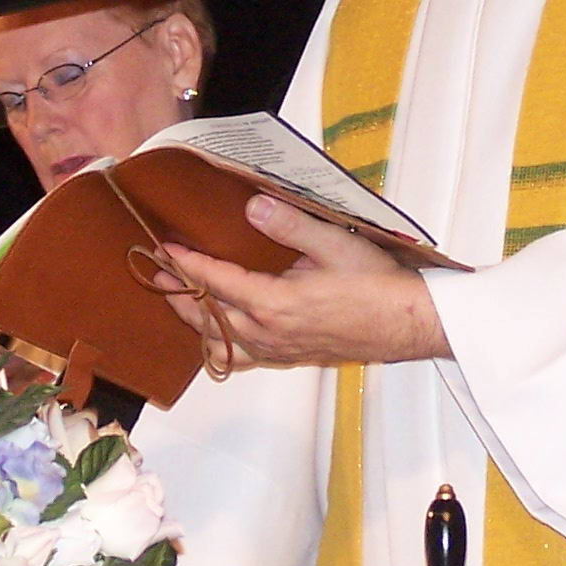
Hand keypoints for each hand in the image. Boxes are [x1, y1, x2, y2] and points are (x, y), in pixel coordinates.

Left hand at [155, 196, 451, 369]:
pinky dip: (220, 344)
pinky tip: (218, 331)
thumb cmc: (377, 285)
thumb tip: (252, 207)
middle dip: (179, 294)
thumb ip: (292, 225)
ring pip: (220, 341)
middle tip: (157, 272)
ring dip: (195, 321)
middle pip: (207, 318)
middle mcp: (269, 333)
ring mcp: (278, 350)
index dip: (188, 264)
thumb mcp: (337, 244)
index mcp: (275, 304)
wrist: (408, 325)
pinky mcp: (290, 356)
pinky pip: (241, 357)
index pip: (216, 283)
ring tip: (179, 300)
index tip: (166, 248)